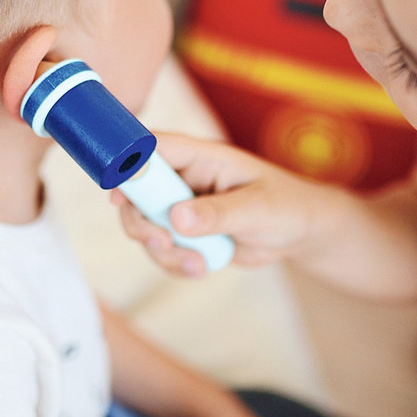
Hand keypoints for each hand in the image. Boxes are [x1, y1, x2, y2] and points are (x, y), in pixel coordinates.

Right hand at [113, 133, 329, 276]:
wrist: (299, 233)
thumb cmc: (286, 206)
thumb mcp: (258, 209)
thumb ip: (218, 212)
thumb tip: (177, 217)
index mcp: (201, 157)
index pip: (154, 148)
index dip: (127, 164)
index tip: (117, 194)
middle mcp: (184, 179)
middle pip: (136, 193)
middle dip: (142, 224)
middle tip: (164, 245)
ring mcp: (181, 207)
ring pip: (145, 227)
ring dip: (163, 252)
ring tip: (198, 265)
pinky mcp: (185, 234)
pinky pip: (162, 250)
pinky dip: (175, 265)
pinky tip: (203, 269)